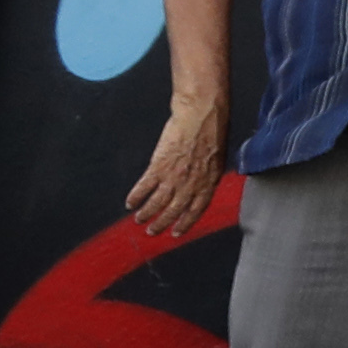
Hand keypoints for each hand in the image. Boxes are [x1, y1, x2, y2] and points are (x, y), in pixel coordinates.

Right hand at [126, 98, 225, 236]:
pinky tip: (130, 202)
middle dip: (162, 223)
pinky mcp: (159, 166)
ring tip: (138, 220)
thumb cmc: (213, 131)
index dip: (186, 223)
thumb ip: (208, 174)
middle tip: (152, 231)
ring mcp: (174, 176)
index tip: (176, 233)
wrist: (201, 114)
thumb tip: (202, 183)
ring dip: (147, 213)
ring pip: (157, 202)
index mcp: (209, 181)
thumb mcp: (218, 157)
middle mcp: (192, 183)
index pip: (197, 210)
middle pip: (175, 210)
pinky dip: (136, 196)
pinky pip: (144, 187)